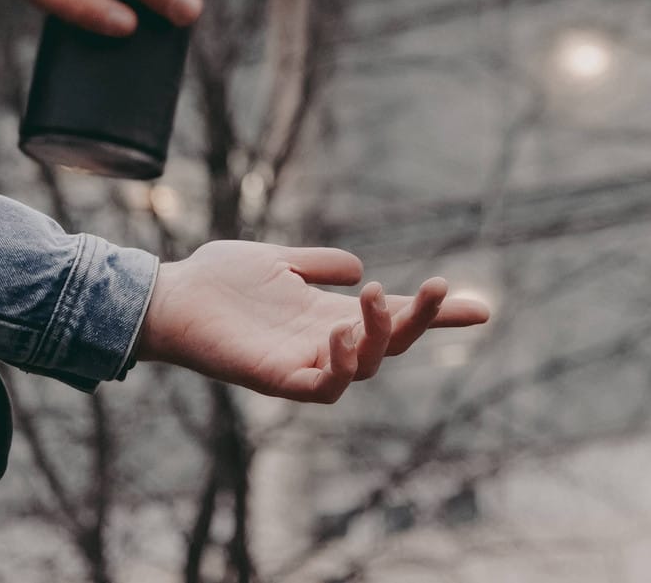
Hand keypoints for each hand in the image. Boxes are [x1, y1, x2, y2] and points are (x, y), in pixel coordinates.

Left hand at [135, 240, 492, 402]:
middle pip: (392, 343)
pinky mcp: (276, 378)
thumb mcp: (278, 261)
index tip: (482, 307)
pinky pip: (322, 388)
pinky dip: (339, 366)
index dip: (435, 314)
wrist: (168, 295)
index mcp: (330, 315)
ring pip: (365, 367)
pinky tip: (338, 333)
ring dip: (378, 335)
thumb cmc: (217, 280)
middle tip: (436, 286)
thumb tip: (358, 266)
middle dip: (421, 320)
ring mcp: (303, 363)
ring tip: (370, 297)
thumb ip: (316, 265)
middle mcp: (324, 343)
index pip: (394, 318)